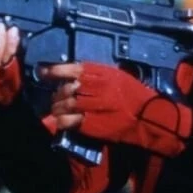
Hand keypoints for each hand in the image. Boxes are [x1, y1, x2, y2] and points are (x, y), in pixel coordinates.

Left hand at [39, 62, 192, 156]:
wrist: (149, 117)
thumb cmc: (134, 95)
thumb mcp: (117, 77)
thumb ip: (96, 75)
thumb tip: (74, 75)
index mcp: (101, 74)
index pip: (72, 69)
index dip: (54, 71)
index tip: (43, 72)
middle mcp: (94, 87)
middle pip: (65, 88)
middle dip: (57, 94)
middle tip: (57, 98)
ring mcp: (92, 106)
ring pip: (64, 105)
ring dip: (57, 108)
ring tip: (58, 110)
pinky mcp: (91, 123)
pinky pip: (68, 121)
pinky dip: (61, 121)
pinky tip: (61, 121)